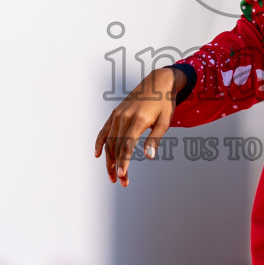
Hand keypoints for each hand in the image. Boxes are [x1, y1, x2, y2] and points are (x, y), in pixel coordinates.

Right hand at [94, 67, 185, 186]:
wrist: (158, 82)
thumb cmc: (165, 103)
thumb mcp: (165, 121)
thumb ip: (155, 139)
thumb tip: (149, 156)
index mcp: (138, 120)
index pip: (127, 146)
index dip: (124, 163)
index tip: (123, 177)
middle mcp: (124, 117)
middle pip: (116, 147)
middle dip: (117, 166)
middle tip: (122, 182)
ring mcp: (118, 115)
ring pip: (109, 141)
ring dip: (109, 160)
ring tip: (113, 174)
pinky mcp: (115, 113)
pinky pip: (104, 131)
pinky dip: (100, 143)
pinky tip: (97, 155)